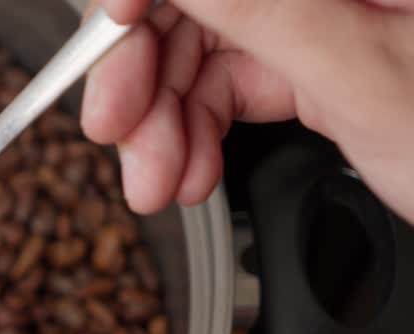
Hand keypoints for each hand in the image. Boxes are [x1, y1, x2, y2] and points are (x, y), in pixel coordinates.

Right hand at [81, 0, 413, 222]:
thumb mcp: (363, 76)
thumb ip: (258, 9)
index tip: (107, 27)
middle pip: (204, 0)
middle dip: (148, 70)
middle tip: (115, 131)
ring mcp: (327, 14)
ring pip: (205, 47)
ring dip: (165, 121)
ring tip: (157, 180)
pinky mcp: (317, 58)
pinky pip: (230, 85)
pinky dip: (198, 134)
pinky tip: (190, 171)